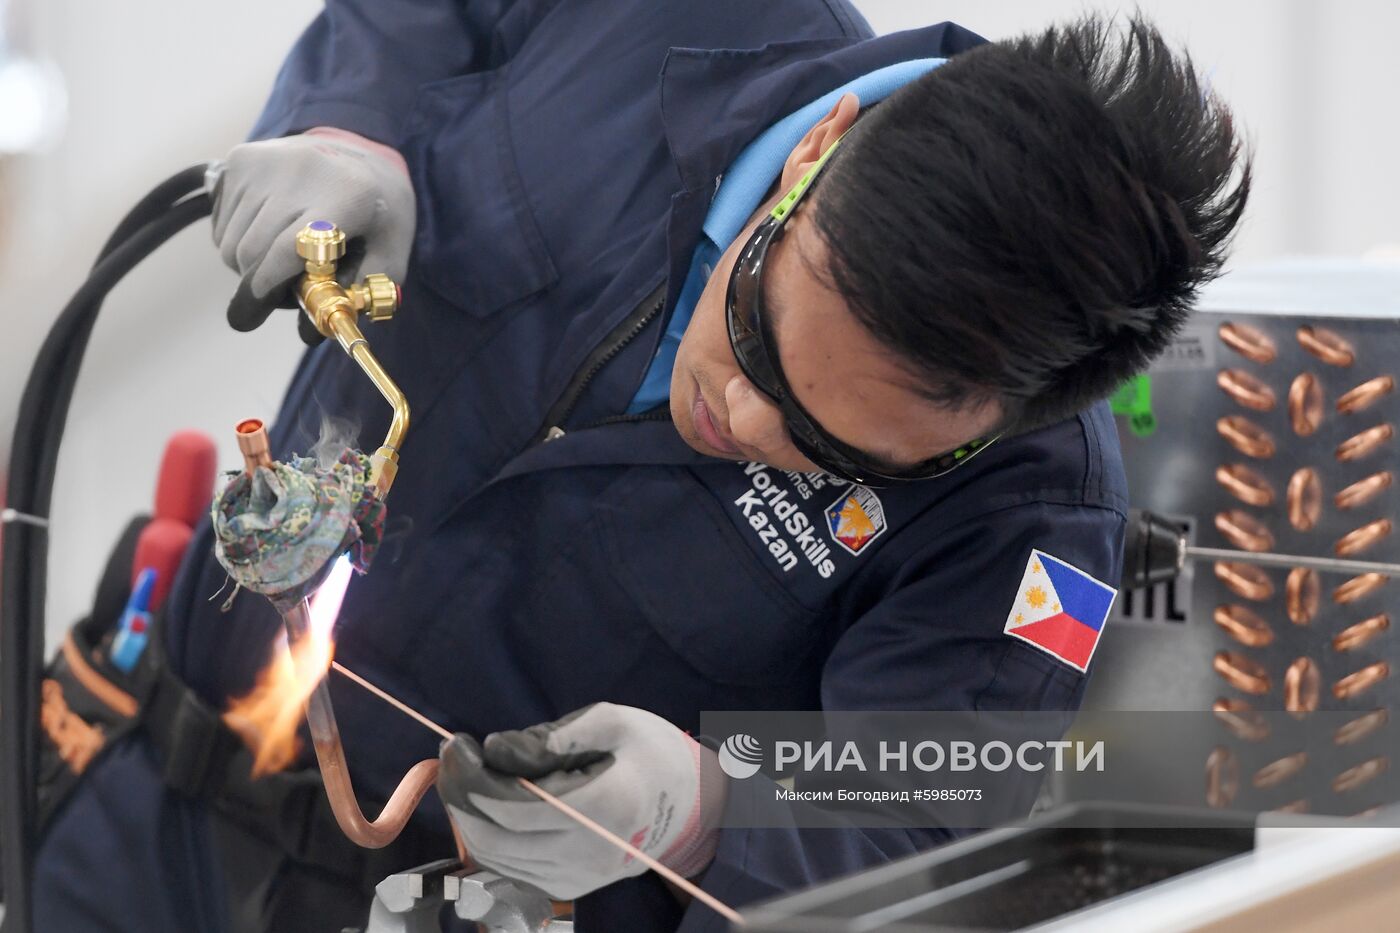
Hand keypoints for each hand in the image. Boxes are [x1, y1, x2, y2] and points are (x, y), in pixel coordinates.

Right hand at [211, 127, 414, 343]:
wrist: (362, 153)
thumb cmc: (378, 214)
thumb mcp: (390, 253)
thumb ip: (360, 294)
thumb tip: (311, 332)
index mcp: (347, 195)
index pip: (287, 249)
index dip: (266, 288)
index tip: (251, 317)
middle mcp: (301, 171)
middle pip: (252, 251)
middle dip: (258, 286)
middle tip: (275, 296)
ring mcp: (265, 162)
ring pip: (231, 242)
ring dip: (247, 267)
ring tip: (280, 260)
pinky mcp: (241, 159)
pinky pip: (222, 223)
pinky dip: (237, 242)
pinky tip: (268, 233)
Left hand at [438, 703, 725, 899]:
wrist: (691, 807)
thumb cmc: (651, 754)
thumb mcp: (614, 722)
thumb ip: (554, 735)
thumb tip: (496, 750)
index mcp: (606, 806)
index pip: (515, 806)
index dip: (474, 777)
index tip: (457, 744)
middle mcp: (590, 853)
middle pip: (496, 836)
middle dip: (460, 795)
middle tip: (451, 756)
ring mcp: (578, 879)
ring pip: (495, 857)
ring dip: (466, 816)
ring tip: (463, 775)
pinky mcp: (567, 889)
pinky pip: (509, 868)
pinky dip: (486, 837)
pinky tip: (485, 805)